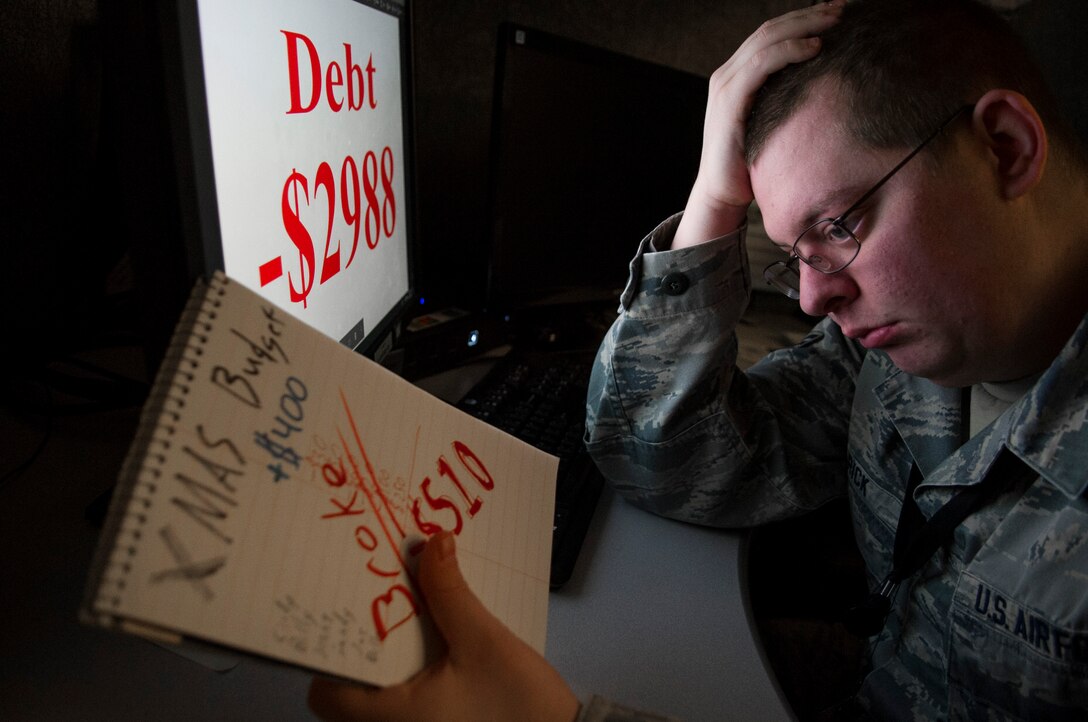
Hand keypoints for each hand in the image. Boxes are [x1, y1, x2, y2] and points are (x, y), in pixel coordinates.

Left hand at [308, 532, 579, 721]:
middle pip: (353, 686)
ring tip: (412, 606)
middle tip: (384, 593)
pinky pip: (409, 695)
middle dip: (368, 639)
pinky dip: (414, 666)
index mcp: (391, 717)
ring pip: (382, 690)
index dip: (332, 651)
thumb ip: (451, 593)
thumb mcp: (483, 642)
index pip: (326, 693)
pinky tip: (436, 635)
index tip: (348, 608)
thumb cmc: (521, 710)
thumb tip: (432, 545)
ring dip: (393, 651)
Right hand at [673, 1, 843, 248]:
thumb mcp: (770, 123)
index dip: (804, 19)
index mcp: (736, 76)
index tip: (837, 13)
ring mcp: (726, 85)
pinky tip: (814, 47)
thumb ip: (784, 100)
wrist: (721, 194)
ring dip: (804, 26)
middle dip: (809, 15)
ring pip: (767, 39)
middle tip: (844, 7)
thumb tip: (822, 89)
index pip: (771, 34)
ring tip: (835, 20)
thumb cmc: (750, 163)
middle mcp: (727, 74)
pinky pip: (761, 64)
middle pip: (771, 29)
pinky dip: (789, 51)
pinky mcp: (729, 100)